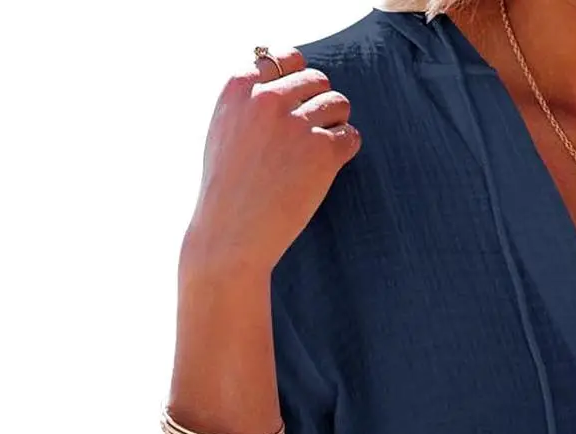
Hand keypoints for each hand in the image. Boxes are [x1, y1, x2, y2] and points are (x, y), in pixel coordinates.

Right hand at [181, 46, 361, 277]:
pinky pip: (351, 136)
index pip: (282, 58)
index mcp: (239, 87)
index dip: (296, 79)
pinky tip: (330, 166)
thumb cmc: (228, 188)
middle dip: (320, 103)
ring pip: (339, 103)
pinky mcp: (322, 150)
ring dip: (336, 124)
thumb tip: (281, 74)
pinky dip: (346, 149)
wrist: (232, 233)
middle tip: (312, 134)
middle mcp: (268, 98)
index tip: (297, 102)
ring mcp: (296, 123)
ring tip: (320, 152)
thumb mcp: (224, 129)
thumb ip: (248, 100)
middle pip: (316, 79)